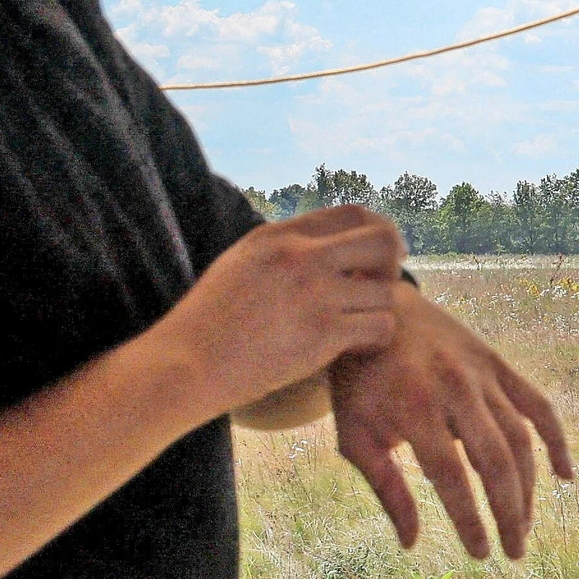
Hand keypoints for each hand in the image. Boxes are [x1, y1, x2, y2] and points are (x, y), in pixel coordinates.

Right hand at [160, 207, 402, 415]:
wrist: (186, 365)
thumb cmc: (208, 324)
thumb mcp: (239, 264)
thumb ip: (282, 250)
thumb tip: (321, 245)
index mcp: (278, 235)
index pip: (353, 213)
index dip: (376, 233)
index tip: (378, 258)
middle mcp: (299, 256)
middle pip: (383, 240)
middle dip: (392, 264)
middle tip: (378, 289)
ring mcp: (313, 292)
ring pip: (385, 291)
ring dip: (380, 310)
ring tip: (360, 326)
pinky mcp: (322, 332)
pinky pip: (380, 327)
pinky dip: (377, 338)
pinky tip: (358, 347)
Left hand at [329, 284, 572, 558]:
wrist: (377, 309)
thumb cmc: (359, 382)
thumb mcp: (355, 436)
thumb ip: (386, 489)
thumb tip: (413, 544)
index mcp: (414, 410)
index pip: (451, 477)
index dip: (470, 519)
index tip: (480, 554)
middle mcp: (455, 391)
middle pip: (495, 461)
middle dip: (508, 512)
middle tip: (513, 551)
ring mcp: (482, 375)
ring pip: (520, 439)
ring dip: (528, 488)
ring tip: (522, 526)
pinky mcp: (499, 365)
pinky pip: (538, 406)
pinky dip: (556, 440)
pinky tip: (564, 476)